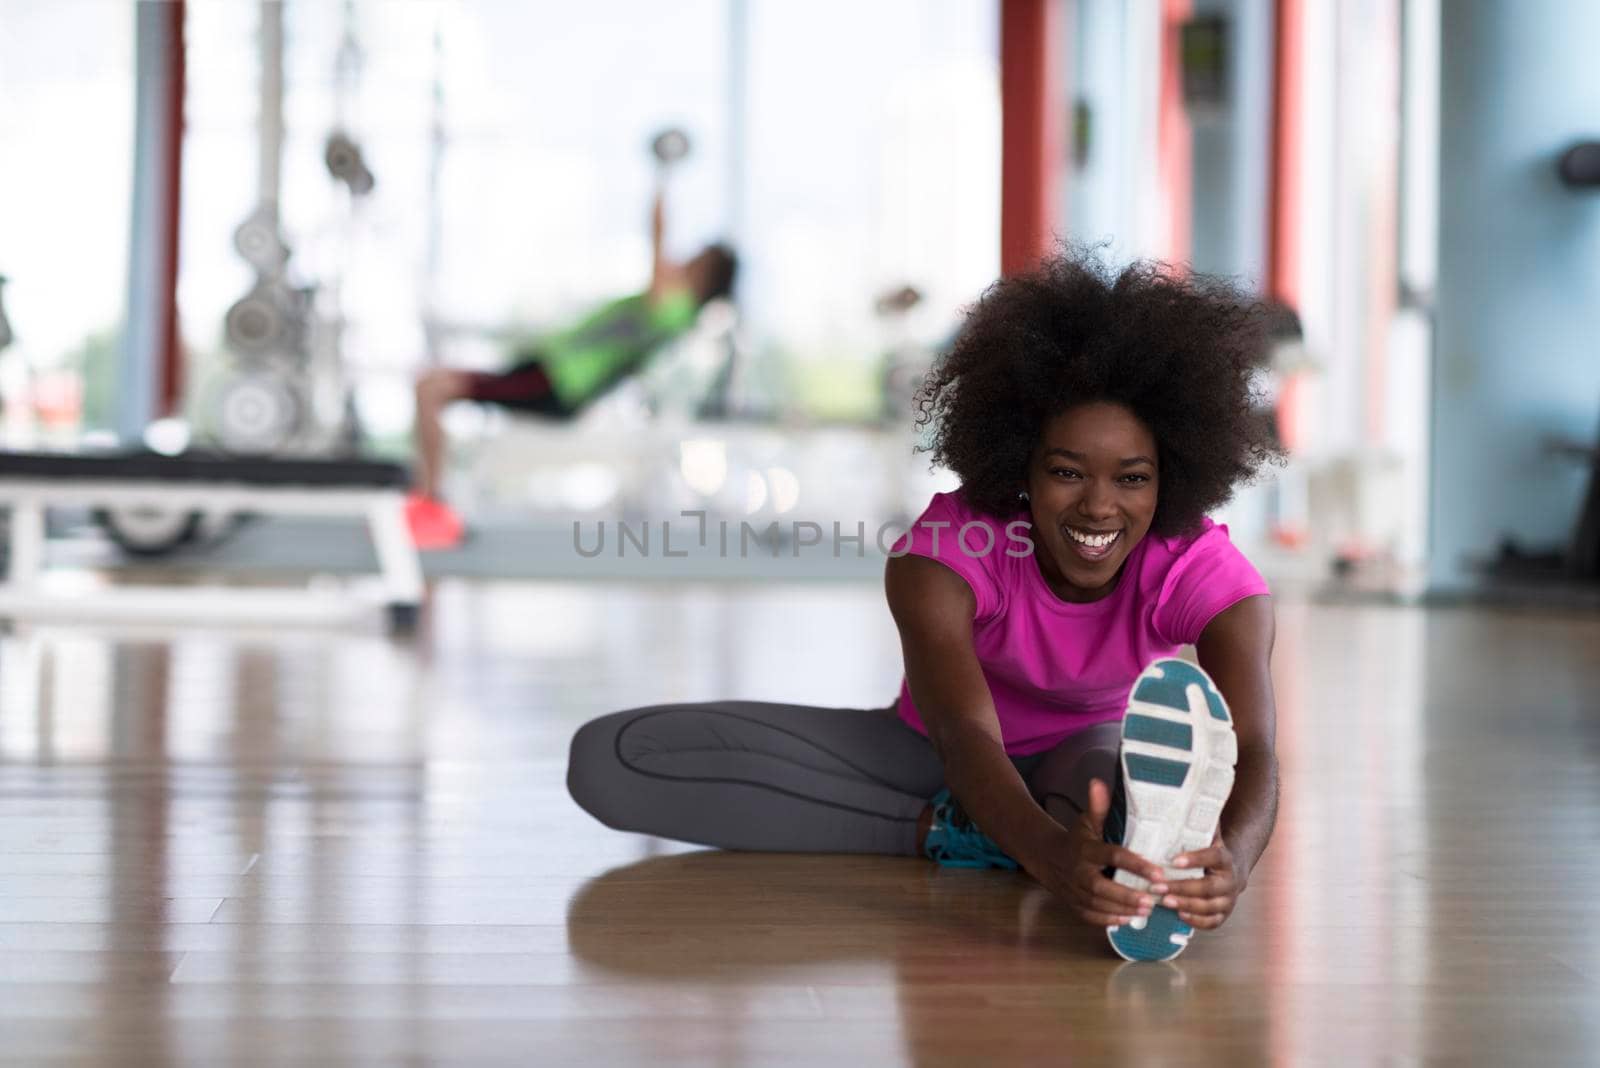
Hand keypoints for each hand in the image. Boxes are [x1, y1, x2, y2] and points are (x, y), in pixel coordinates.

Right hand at [1027, 778, 1169, 927]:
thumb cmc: (1076, 839)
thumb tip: (1098, 782)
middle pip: (1102, 887)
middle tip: (1153, 898)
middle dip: (1127, 895)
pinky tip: (1129, 920)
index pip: (1112, 856)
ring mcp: (1074, 890)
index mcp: (1086, 850)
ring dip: (1122, 909)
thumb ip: (1097, 806)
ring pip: (1097, 904)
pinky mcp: (1074, 904)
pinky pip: (1090, 916)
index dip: (1135, 864)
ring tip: (1148, 909)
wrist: (1047, 858)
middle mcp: (1079, 872)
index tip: (1158, 872)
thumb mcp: (1086, 821)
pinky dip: (1108, 920)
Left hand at [1159, 832, 1246, 929]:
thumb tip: (1175, 800)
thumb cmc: (1209, 850)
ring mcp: (1229, 900)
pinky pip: (1213, 922)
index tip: (1173, 861)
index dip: (1195, 859)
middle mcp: (1230, 880)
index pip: (1213, 857)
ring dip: (1186, 904)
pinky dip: (1197, 921)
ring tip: (1164, 901)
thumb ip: (1195, 823)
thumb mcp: (1205, 835)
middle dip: (1182, 887)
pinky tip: (1179, 914)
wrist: (1233, 870)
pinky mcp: (1224, 914)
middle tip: (1157, 886)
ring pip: (1210, 906)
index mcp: (1225, 858)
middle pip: (1208, 887)